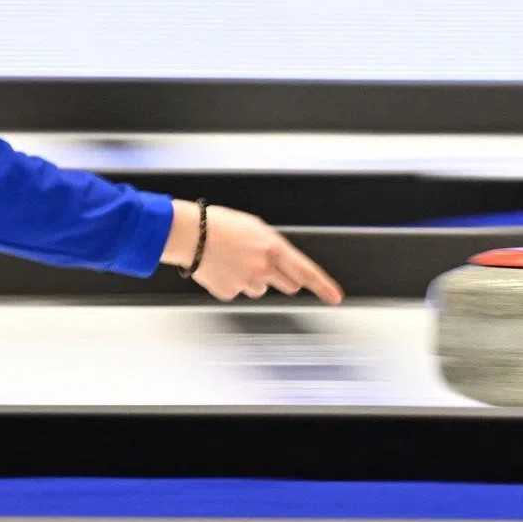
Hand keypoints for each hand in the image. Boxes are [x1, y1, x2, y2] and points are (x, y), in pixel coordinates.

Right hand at [160, 199, 343, 304]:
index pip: (306, 271)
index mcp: (272, 247)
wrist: (188, 233)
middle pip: (288, 285)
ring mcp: (246, 283)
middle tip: (264, 265)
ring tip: (232, 259)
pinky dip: (230, 282)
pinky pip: (237, 291)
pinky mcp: (229, 293)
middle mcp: (263, 268)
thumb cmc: (217, 224)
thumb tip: (278, 262)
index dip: (324, 287)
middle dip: (283, 278)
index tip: (335, 297)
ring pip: (260, 289)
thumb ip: (270, 246)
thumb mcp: (253, 227)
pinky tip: (219, 266)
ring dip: (252, 279)